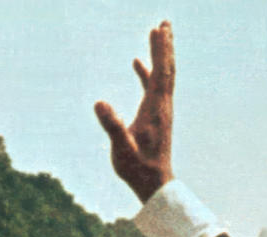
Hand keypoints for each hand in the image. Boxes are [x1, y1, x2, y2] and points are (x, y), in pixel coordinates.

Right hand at [95, 21, 174, 202]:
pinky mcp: (155, 116)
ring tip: (157, 33)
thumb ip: (112, 126)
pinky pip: (153, 88)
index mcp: (155, 109)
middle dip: (165, 45)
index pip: (160, 73)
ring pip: (163, 76)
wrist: (154, 184)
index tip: (160, 29)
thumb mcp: (121, 149)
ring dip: (159, 55)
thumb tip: (99, 102)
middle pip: (167, 69)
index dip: (160, 50)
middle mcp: (162, 106)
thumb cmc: (138, 168)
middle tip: (165, 22)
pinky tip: (137, 63)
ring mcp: (160, 110)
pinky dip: (147, 73)